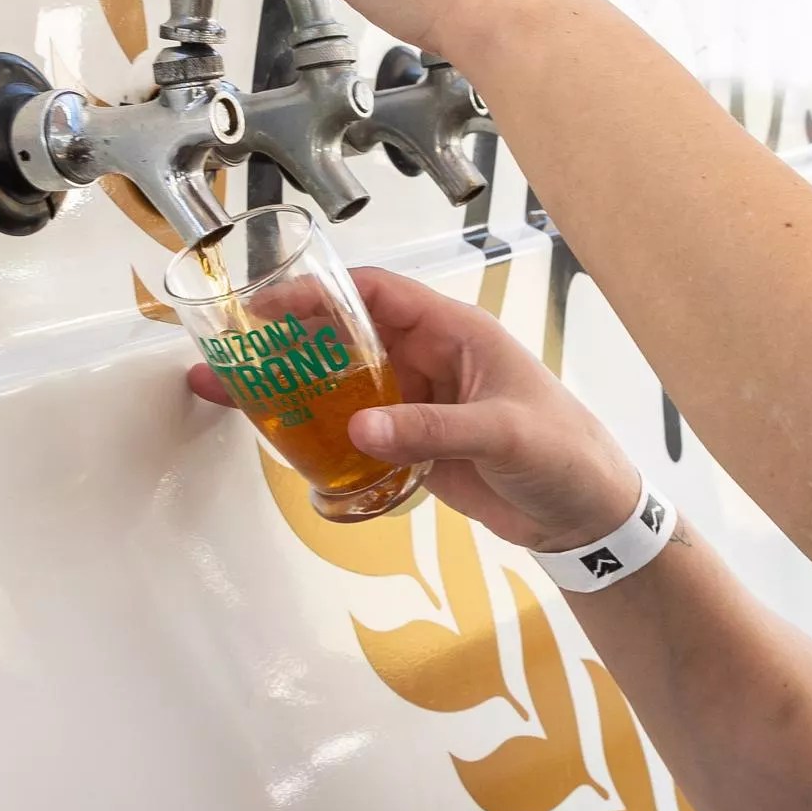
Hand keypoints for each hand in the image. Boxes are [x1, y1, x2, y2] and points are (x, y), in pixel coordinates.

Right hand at [186, 268, 643, 553]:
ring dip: (293, 390)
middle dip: (287, 343)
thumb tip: (360, 428)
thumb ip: (433, 431)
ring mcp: (418, 403)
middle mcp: (430, 359)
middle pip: (345, 338)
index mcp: (455, 333)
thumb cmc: (563, 454)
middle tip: (226, 355)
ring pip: (343, 386)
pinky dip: (320, 434)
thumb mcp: (503, 435)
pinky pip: (356, 431)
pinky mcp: (413, 445)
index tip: (265, 306)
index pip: (375, 295)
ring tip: (232, 396)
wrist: (585, 516)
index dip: (319, 294)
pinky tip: (280, 441)